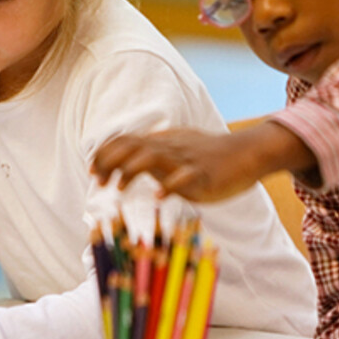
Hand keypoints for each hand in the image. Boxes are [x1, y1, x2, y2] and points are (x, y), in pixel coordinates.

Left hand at [91, 122, 314, 202]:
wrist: (245, 152)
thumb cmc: (208, 154)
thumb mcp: (176, 150)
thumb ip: (151, 155)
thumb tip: (124, 163)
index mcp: (162, 142)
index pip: (126, 141)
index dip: (106, 154)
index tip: (92, 172)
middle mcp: (170, 148)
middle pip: (133, 147)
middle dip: (111, 162)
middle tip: (99, 182)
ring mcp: (186, 160)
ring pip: (153, 157)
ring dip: (132, 170)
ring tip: (118, 188)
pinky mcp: (204, 174)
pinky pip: (186, 177)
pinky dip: (171, 186)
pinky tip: (159, 197)